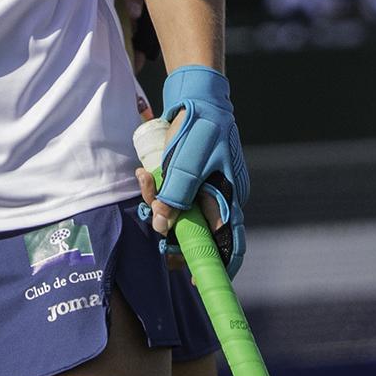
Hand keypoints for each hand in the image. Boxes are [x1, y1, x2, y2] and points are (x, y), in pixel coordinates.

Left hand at [138, 65, 248, 274]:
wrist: (196, 94)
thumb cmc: (200, 126)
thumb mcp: (187, 160)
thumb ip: (176, 194)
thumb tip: (163, 227)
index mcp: (229, 198)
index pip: (228, 244)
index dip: (215, 267)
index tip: (196, 281)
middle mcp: (219, 199)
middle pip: (196, 232)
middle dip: (171, 231)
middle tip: (154, 220)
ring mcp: (204, 190)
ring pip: (179, 215)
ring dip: (159, 206)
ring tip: (145, 180)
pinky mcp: (189, 180)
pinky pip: (172, 197)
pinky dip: (157, 191)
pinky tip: (146, 173)